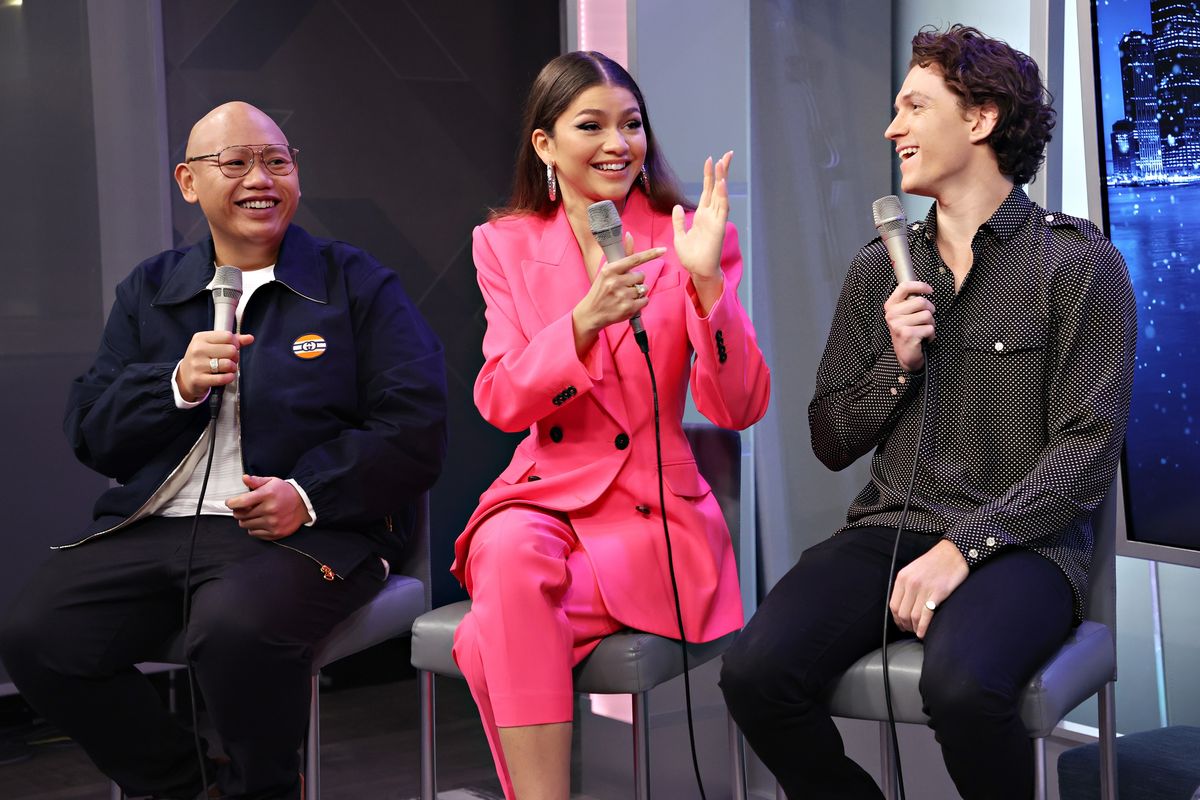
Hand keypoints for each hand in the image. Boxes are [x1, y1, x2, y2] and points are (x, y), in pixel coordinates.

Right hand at [177, 331, 254, 402]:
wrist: (185, 377)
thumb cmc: (203, 359)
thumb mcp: (213, 345)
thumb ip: (233, 341)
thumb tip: (250, 338)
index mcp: (201, 338)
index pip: (228, 336)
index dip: (235, 344)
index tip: (232, 349)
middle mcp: (197, 350)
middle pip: (230, 350)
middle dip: (235, 357)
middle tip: (230, 360)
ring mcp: (197, 365)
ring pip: (228, 364)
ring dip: (232, 368)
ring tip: (228, 369)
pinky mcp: (199, 379)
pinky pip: (223, 378)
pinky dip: (229, 377)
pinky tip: (227, 376)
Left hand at [225, 474, 310, 539]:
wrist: (303, 504)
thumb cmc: (285, 492)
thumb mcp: (272, 482)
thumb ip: (257, 481)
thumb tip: (245, 478)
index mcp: (267, 495)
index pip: (241, 502)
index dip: (232, 503)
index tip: (230, 503)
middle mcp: (270, 509)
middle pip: (241, 515)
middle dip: (239, 511)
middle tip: (243, 509)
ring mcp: (273, 523)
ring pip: (246, 525)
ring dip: (246, 520)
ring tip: (253, 515)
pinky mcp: (275, 533)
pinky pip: (254, 533)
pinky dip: (254, 528)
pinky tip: (260, 522)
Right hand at [572, 234, 663, 352]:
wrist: (591, 313)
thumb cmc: (600, 290)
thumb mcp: (607, 271)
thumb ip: (622, 255)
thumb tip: (629, 235)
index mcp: (610, 270)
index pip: (634, 259)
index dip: (651, 254)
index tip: (663, 250)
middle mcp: (616, 282)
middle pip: (641, 275)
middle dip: (636, 280)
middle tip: (625, 285)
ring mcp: (622, 296)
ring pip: (644, 288)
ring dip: (638, 291)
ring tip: (625, 295)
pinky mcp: (628, 308)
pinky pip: (645, 300)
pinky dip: (640, 302)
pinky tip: (629, 303)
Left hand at [672, 151, 731, 288]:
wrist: (698, 271)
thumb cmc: (691, 257)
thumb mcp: (679, 236)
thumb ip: (678, 221)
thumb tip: (677, 206)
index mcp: (702, 216)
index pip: (707, 191)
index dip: (709, 175)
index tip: (711, 160)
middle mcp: (711, 215)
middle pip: (717, 188)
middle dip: (721, 171)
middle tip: (727, 154)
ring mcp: (716, 220)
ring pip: (721, 194)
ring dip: (723, 178)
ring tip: (724, 162)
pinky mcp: (718, 227)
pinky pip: (721, 208)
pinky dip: (722, 195)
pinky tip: (722, 183)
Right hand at [884, 280, 934, 371]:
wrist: (906, 354)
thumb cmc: (908, 332)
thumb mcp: (904, 314)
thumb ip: (909, 301)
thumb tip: (923, 288)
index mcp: (890, 306)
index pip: (904, 287)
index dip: (920, 285)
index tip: (929, 290)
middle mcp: (892, 315)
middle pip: (921, 301)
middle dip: (929, 310)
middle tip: (925, 319)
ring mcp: (899, 325)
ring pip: (927, 315)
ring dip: (930, 324)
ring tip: (923, 329)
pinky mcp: (908, 334)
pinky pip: (929, 328)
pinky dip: (931, 334)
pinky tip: (923, 338)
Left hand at [888, 539, 968, 638]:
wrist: (953, 553)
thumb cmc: (935, 562)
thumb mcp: (913, 569)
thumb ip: (906, 585)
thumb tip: (903, 605)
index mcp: (903, 578)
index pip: (893, 605)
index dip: (896, 619)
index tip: (900, 624)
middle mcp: (911, 584)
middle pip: (902, 613)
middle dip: (905, 625)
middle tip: (910, 630)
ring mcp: (924, 589)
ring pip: (913, 616)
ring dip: (914, 628)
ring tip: (917, 632)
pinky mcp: (938, 593)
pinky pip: (926, 615)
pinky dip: (923, 627)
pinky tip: (923, 633)